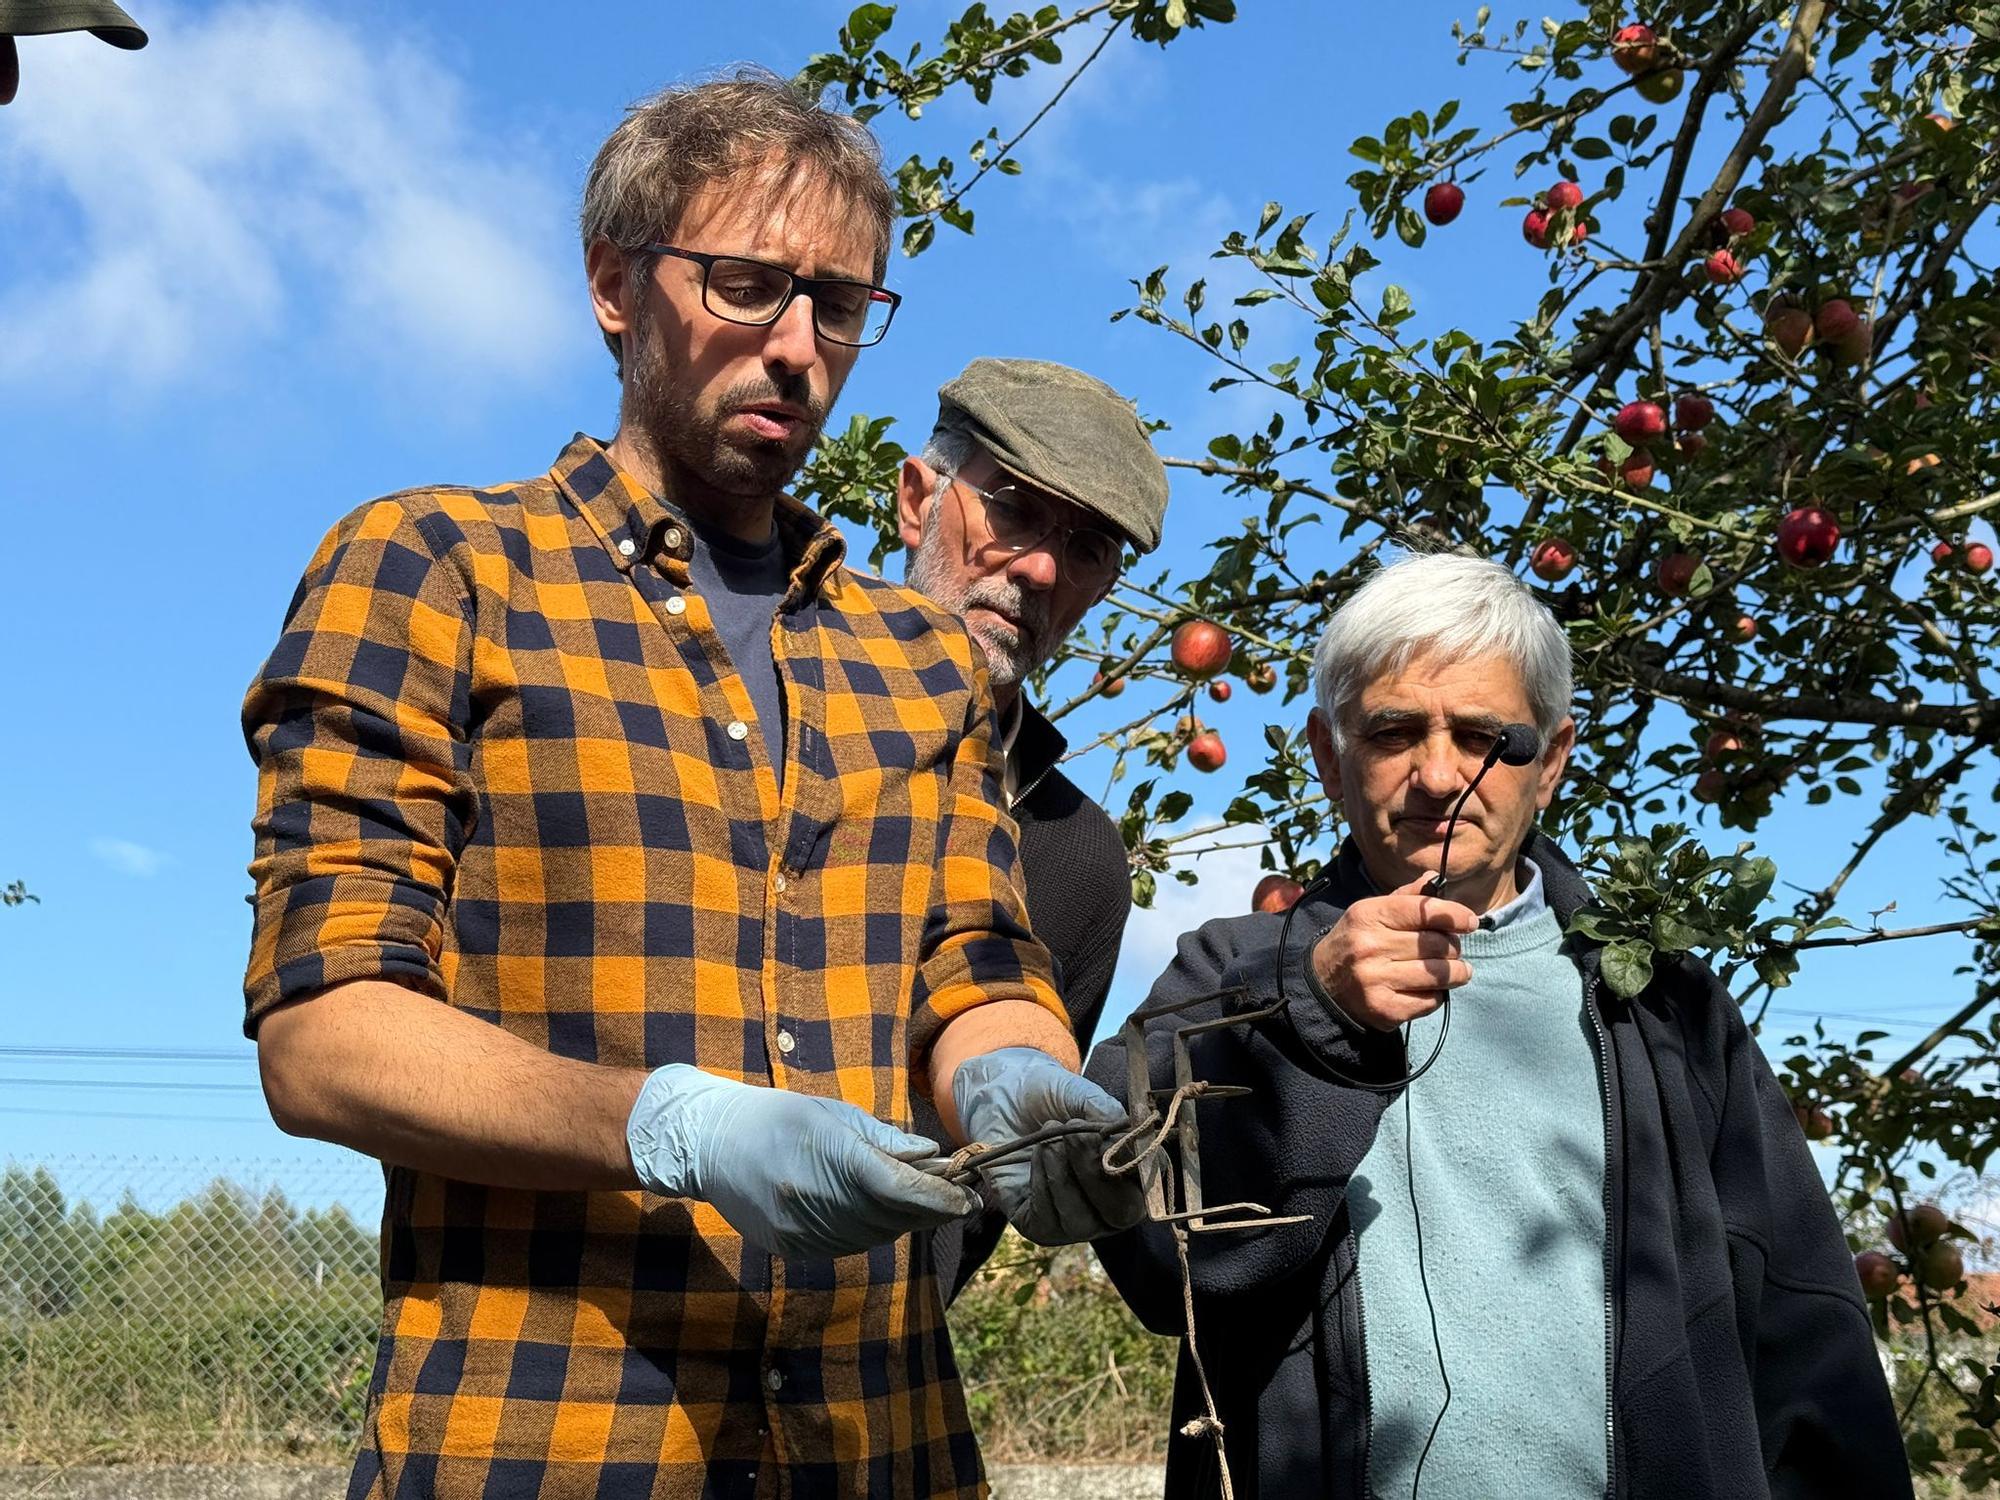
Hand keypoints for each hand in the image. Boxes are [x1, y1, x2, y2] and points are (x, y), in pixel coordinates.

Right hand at [626, 1065, 978, 1258]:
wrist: (712, 1144)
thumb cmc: (780, 1118)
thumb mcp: (833, 1113)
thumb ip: (883, 1138)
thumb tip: (930, 1155)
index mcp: (830, 1157)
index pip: (899, 1188)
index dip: (939, 1198)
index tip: (969, 1199)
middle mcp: (816, 1199)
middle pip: (892, 1217)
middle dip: (930, 1209)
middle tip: (959, 1197)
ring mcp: (802, 1229)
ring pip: (874, 1236)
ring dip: (903, 1222)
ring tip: (921, 1201)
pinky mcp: (792, 1247)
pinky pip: (848, 1245)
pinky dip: (872, 1231)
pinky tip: (878, 1212)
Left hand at [951, 1047, 1144, 1245]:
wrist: (1001, 1099)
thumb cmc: (1050, 1097)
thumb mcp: (1079, 1093)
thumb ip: (1105, 1111)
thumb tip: (1128, 1132)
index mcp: (1133, 1174)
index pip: (1151, 1186)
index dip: (1134, 1166)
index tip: (1109, 1136)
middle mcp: (1111, 1204)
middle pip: (1120, 1213)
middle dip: (1094, 1173)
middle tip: (1073, 1132)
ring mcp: (1078, 1221)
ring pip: (1080, 1220)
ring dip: (1062, 1174)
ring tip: (1048, 1137)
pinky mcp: (1041, 1227)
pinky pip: (1046, 1222)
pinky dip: (1041, 1184)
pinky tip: (1036, 1155)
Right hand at [1307, 875, 1478, 1030]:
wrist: (1322, 984)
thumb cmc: (1356, 941)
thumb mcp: (1371, 912)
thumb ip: (1405, 897)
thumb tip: (1435, 878)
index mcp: (1368, 915)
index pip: (1425, 911)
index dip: (1455, 916)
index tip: (1470, 922)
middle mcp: (1370, 946)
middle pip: (1438, 945)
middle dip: (1453, 947)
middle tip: (1451, 950)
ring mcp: (1376, 980)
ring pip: (1439, 974)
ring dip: (1456, 973)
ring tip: (1456, 970)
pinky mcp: (1384, 1010)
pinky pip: (1430, 1001)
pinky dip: (1437, 995)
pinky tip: (1430, 989)